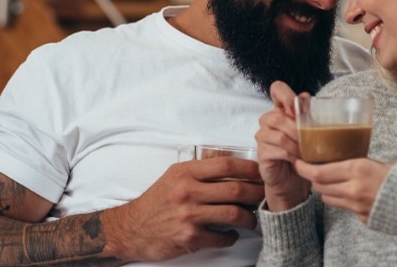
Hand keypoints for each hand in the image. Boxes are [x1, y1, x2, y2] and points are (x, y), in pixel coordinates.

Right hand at [102, 157, 263, 261]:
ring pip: (233, 213)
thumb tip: (230, 159)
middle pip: (235, 189)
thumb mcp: (174, 176)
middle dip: (256, 193)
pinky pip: (221, 237)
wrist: (132, 228)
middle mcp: (187, 192)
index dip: (249, 168)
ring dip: (248, 218)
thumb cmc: (157, 201)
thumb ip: (200, 168)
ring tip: (251, 219)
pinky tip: (232, 234)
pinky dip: (232, 237)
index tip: (261, 172)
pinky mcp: (189, 237)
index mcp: (185, 173)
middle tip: (264, 196)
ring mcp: (189, 215)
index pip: (226, 165)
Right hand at [255, 81, 309, 210]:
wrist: (293, 181)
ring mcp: (263, 137)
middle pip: (277, 116)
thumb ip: (309, 116)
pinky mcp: (262, 153)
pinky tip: (299, 159)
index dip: (286, 95)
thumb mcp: (311, 133)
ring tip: (306, 151)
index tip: (296, 108)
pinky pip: (276, 149)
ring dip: (295, 142)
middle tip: (309, 139)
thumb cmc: (302, 153)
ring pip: (276, 133)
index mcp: (281, 110)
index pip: (277, 89)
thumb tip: (310, 99)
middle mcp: (269, 121)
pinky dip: (291, 154)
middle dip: (296, 128)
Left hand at [295, 158, 391, 223]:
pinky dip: (344, 201)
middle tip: (313, 170)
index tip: (298, 163)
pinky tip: (354, 194)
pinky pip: (345, 209)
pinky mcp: (363, 219)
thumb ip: (357, 164)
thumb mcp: (377, 163)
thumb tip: (339, 161)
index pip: (319, 172)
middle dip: (314, 179)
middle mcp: (354, 190)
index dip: (304, 169)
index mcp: (357, 170)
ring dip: (326, 191)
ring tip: (333, 182)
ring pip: (328, 200)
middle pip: (320, 187)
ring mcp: (357, 207)